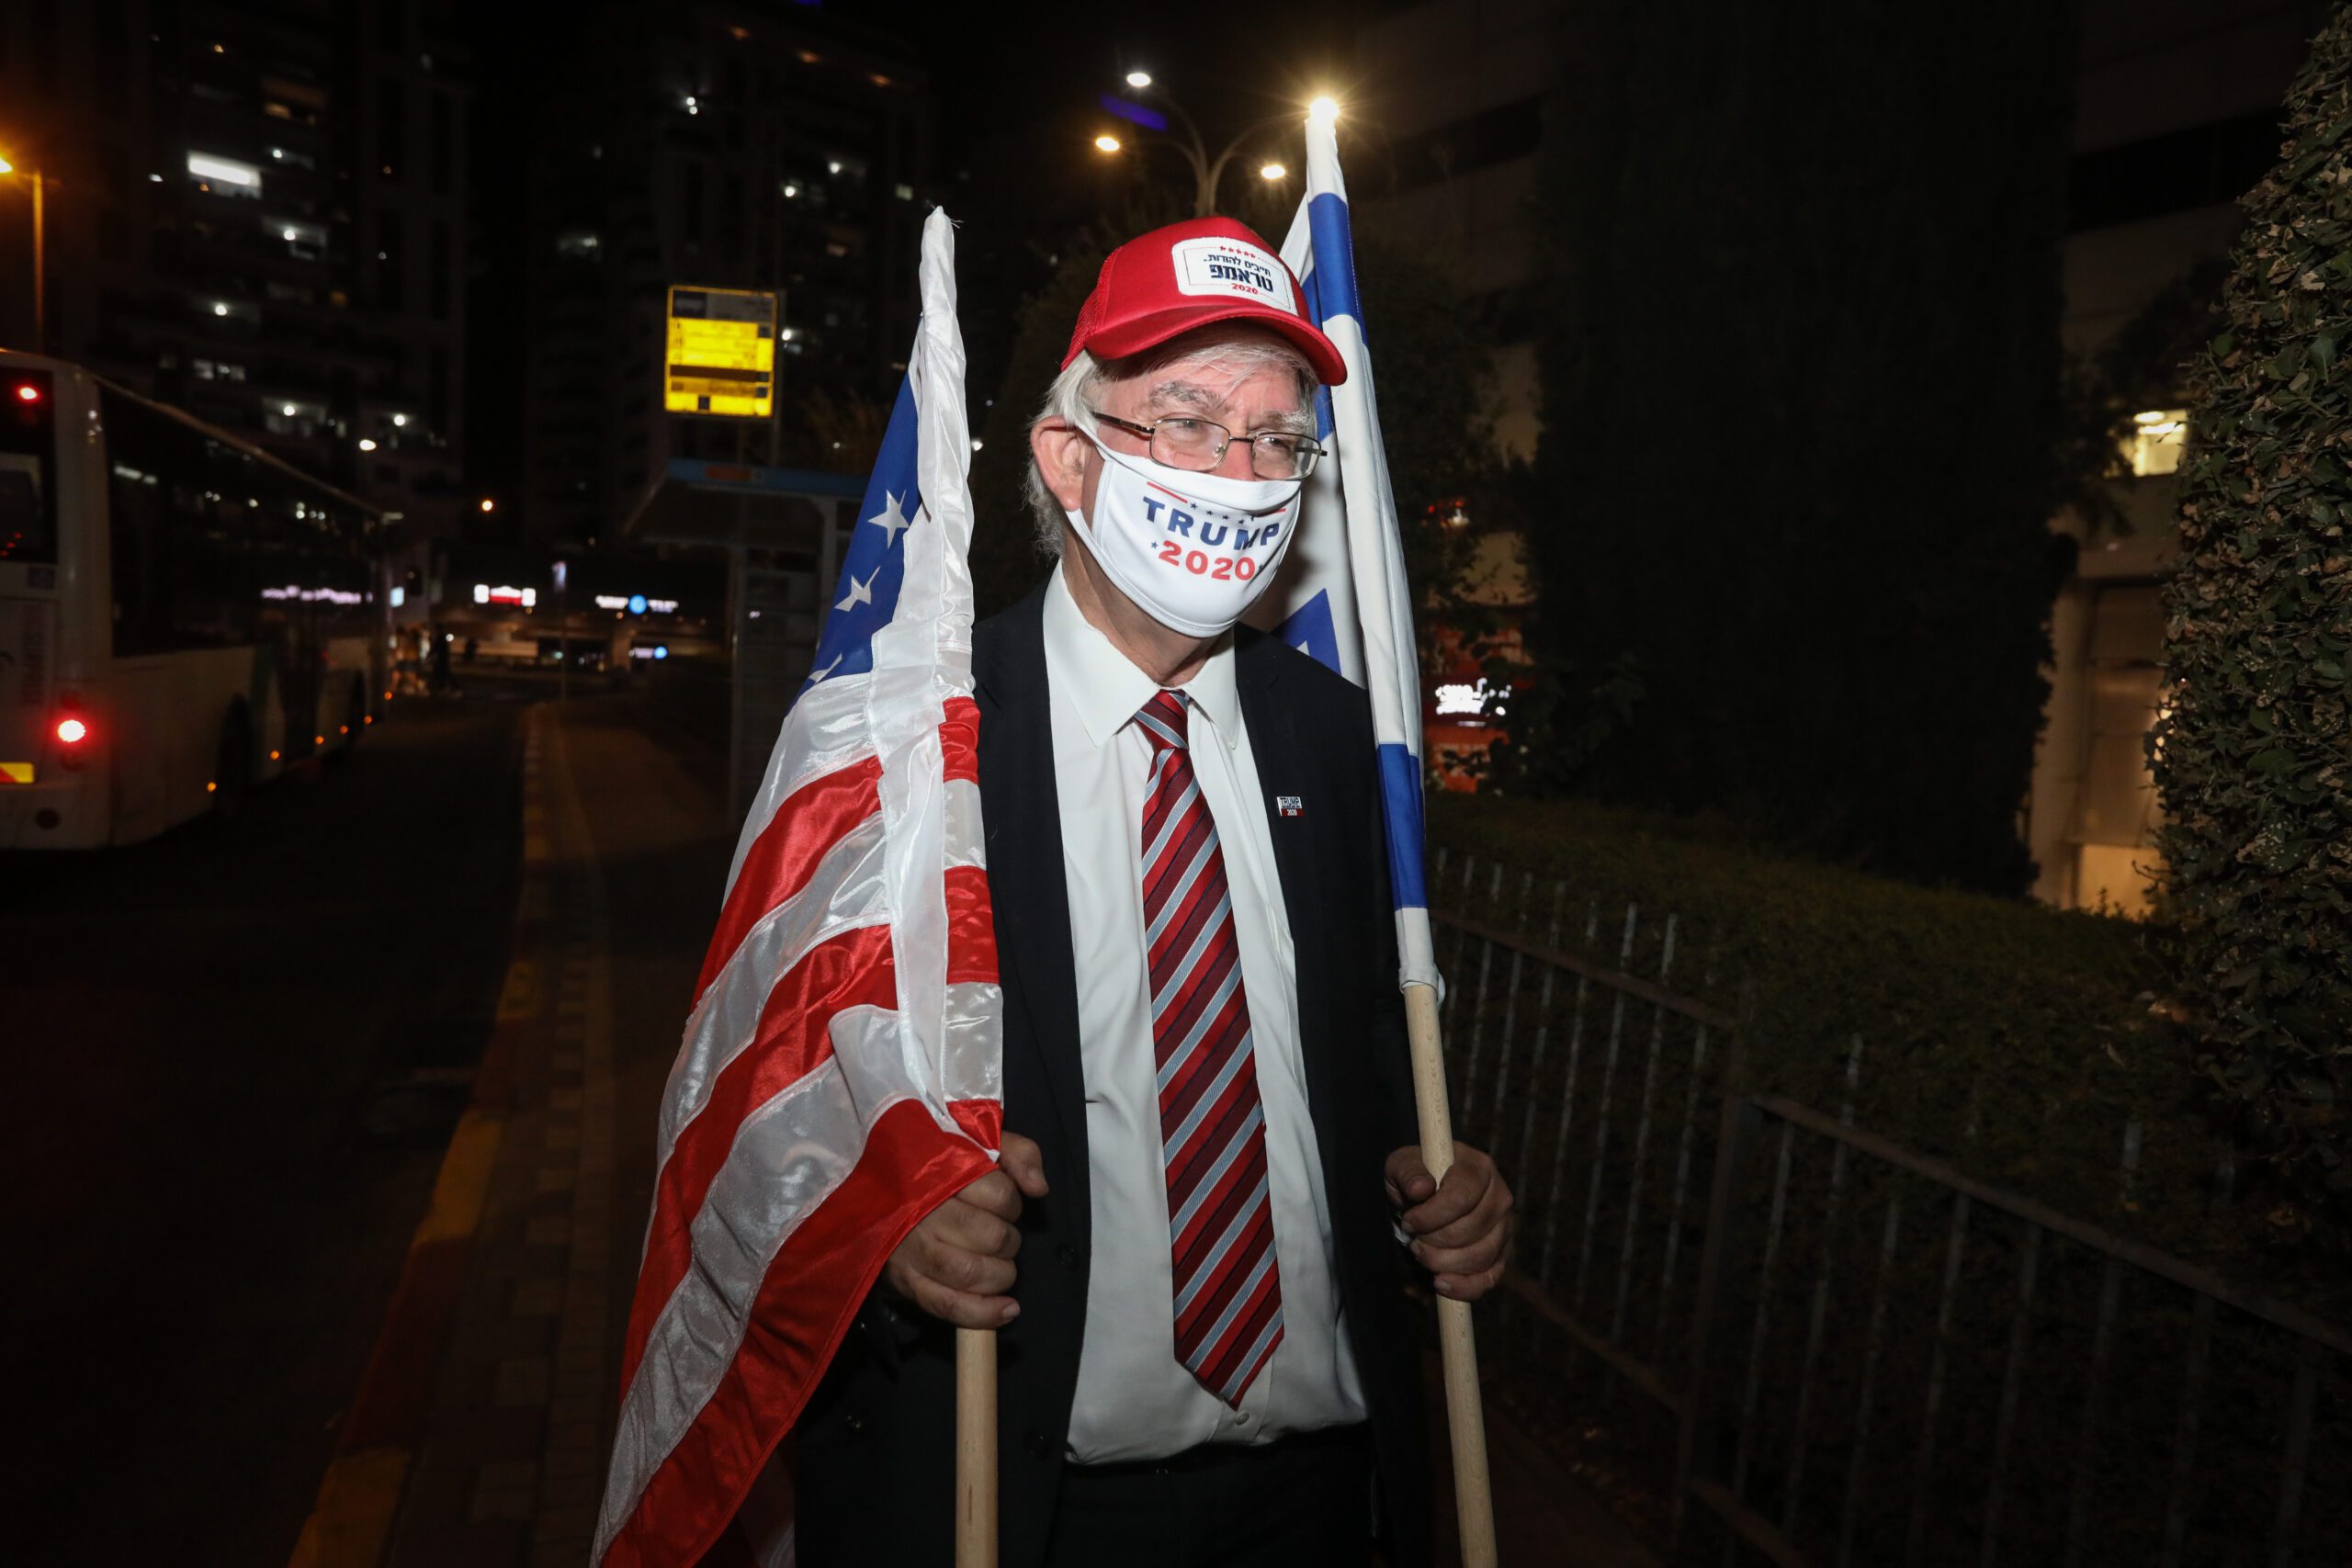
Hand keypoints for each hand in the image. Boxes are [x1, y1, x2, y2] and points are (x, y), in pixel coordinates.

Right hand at [882, 1132, 1048, 1328]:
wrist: (877, 1190)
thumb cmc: (939, 1167)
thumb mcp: (980, 1142)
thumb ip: (1019, 1153)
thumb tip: (1039, 1188)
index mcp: (941, 1174)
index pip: (999, 1195)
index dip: (1013, 1202)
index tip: (1004, 1203)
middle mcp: (925, 1214)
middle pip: (990, 1236)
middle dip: (1009, 1240)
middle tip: (1001, 1235)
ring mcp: (912, 1252)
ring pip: (970, 1274)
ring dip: (1001, 1274)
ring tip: (1001, 1265)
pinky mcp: (906, 1282)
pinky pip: (948, 1306)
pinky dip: (983, 1313)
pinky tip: (1007, 1309)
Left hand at [1385, 1142, 1511, 1301]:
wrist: (1424, 1197)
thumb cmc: (1414, 1178)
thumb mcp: (1402, 1166)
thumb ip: (1408, 1172)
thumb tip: (1420, 1188)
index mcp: (1479, 1167)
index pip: (1461, 1198)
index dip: (1431, 1216)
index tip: (1408, 1222)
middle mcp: (1500, 1196)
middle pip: (1471, 1230)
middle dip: (1434, 1241)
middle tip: (1413, 1238)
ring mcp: (1505, 1227)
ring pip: (1481, 1257)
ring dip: (1443, 1263)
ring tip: (1421, 1252)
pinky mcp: (1502, 1254)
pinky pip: (1489, 1278)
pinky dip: (1464, 1287)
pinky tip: (1440, 1283)